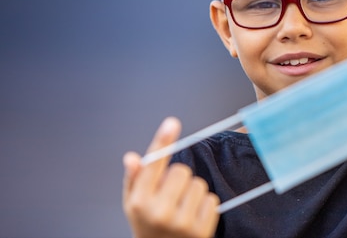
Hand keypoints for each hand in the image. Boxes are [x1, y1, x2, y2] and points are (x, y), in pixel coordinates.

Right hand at [123, 117, 219, 237]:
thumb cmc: (147, 226)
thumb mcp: (133, 206)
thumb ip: (134, 180)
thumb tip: (131, 157)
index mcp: (140, 202)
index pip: (153, 165)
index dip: (163, 141)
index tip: (172, 122)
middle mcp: (159, 212)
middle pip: (182, 170)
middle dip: (179, 178)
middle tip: (172, 195)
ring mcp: (181, 223)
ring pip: (199, 184)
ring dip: (193, 192)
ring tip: (183, 207)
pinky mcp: (201, 231)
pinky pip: (212, 200)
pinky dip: (205, 206)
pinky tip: (193, 217)